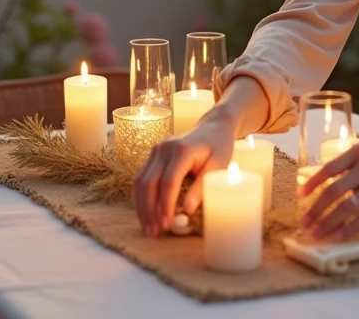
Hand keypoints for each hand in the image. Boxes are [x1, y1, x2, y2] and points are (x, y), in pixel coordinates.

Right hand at [132, 111, 235, 236]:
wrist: (213, 127)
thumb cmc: (219, 147)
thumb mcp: (218, 166)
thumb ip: (202, 186)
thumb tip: (187, 210)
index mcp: (182, 150)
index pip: (168, 181)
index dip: (165, 205)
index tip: (166, 224)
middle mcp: (164, 148)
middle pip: (148, 183)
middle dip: (148, 210)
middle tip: (154, 232)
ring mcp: (156, 150)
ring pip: (140, 181)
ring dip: (141, 207)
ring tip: (148, 228)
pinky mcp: (153, 155)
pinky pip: (141, 178)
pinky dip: (141, 198)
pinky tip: (146, 213)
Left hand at [298, 124, 358, 240]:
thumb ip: (349, 163)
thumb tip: (321, 182)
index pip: (329, 169)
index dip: (312, 184)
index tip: (300, 197)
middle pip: (335, 191)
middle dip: (316, 210)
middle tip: (304, 223)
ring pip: (349, 206)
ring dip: (330, 222)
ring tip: (318, 233)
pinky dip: (352, 227)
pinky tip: (340, 235)